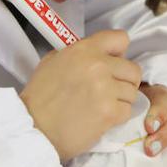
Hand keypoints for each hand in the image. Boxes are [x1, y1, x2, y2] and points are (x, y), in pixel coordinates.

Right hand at [20, 29, 141, 160]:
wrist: (33, 128)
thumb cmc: (39, 97)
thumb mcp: (52, 62)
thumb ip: (77, 54)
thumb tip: (96, 55)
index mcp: (84, 49)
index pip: (121, 38)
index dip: (119, 52)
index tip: (114, 63)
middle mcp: (98, 65)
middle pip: (133, 69)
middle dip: (124, 81)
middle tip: (110, 91)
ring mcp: (106, 89)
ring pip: (132, 92)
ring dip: (120, 101)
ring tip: (102, 106)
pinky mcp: (110, 112)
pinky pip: (127, 111)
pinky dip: (117, 117)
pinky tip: (101, 119)